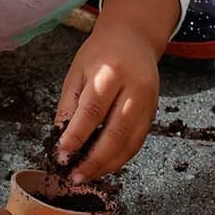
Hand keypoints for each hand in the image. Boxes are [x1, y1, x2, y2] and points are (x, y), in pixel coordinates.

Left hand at [54, 0, 180, 181]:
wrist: (133, 38)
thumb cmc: (100, 54)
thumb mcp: (77, 74)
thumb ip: (69, 108)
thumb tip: (61, 144)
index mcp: (110, 72)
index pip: (92, 111)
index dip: (76, 137)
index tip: (61, 156)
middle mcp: (135, 87)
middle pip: (116, 132)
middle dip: (94, 160)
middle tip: (74, 176)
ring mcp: (148, 101)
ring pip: (130, 142)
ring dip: (108, 164)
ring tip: (87, 176)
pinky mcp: (154, 112)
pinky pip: (138, 141)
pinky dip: (121, 157)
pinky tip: (105, 165)